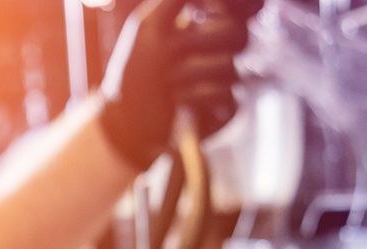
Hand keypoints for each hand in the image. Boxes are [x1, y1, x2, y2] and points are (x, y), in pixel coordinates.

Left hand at [98, 0, 264, 170]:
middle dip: (200, 43)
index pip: (239, 10)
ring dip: (190, 74)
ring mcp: (224, 81)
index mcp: (205, 26)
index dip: (236, 6)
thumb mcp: (147, 26)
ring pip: (230, 68)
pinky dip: (198, 97)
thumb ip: (174, 0)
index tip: (200, 13)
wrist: (127, 119)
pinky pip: (229, 98)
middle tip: (172, 52)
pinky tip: (179, 101)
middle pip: (239, 36)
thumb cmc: (134, 72)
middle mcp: (219, 51)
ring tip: (167, 82)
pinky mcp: (225, 109)